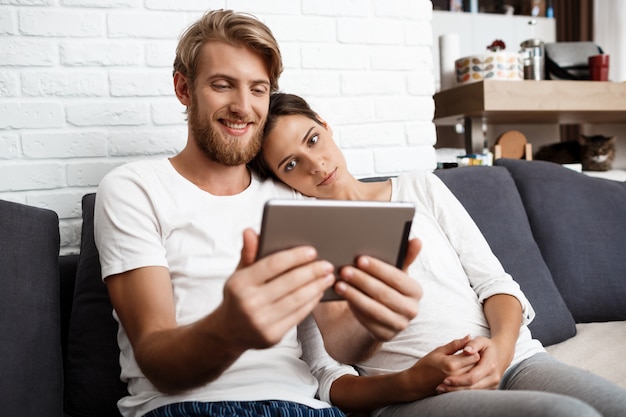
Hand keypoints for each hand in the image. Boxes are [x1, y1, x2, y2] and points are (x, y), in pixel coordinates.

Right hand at [219, 228, 334, 349]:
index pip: (272, 265)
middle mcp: (249, 303)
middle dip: (312, 271)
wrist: (228, 333)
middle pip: (289, 282)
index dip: (294, 257)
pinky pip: (298, 315)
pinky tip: (318, 291)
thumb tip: (250, 232)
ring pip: (297, 299)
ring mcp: (261, 322)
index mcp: (239, 284)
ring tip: (327, 276)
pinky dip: (311, 302)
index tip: (312, 251)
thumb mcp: (239, 274)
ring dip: (316, 286)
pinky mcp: (272, 336)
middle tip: (326, 264)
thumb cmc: (238, 297)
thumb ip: (249, 253)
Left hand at [333, 238, 422, 340]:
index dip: (378, 268)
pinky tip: (342, 297)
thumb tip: (416, 240)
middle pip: (384, 293)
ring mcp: (399, 325)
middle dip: (362, 280)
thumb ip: (404, 257)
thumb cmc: (383, 287)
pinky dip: (354, 307)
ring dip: (354, 295)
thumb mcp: (393, 273)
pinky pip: (367, 321)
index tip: (360, 259)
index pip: (398, 278)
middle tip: (344, 270)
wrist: (378, 315)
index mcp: (415, 291)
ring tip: (339, 283)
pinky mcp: (385, 335)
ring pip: (374, 308)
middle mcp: (412, 310)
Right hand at [399, 335, 479, 399]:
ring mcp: (458, 384)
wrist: (416, 383)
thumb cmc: (425, 365)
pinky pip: (472, 383)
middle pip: (477, 366)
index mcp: (452, 363)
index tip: (469, 348)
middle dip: (476, 359)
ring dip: (475, 368)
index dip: (474, 350)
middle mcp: (457, 375)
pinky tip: (466, 373)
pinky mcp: (458, 390)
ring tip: (467, 363)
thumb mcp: (438, 351)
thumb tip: (469, 336)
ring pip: (476, 375)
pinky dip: (471, 377)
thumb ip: (455, 344)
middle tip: (470, 355)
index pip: (474, 355)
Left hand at [435, 336, 510, 392]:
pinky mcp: (491, 389)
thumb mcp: (481, 340)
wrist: (501, 354)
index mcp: (490, 365)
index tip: (445, 379)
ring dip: (457, 393)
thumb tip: (467, 350)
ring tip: (442, 390)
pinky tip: (450, 390)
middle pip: (472, 388)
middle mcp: (493, 377)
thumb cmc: (487, 347)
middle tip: (440, 387)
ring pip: (473, 393)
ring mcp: (493, 385)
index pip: (472, 377)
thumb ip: (472, 344)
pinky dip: (463, 393)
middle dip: (455, 388)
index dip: (458, 380)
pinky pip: (475, 394)